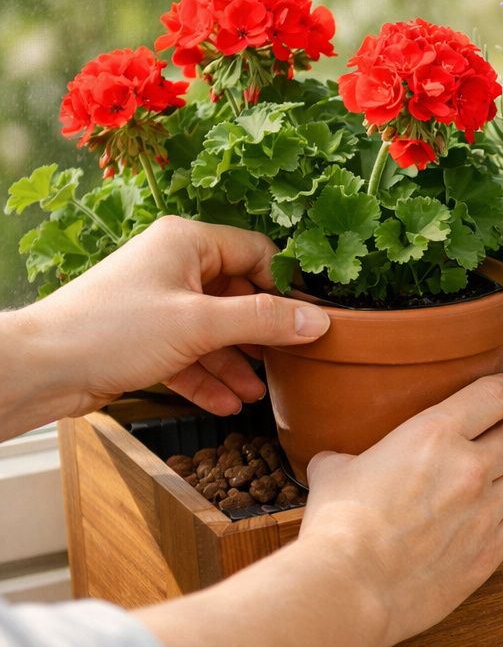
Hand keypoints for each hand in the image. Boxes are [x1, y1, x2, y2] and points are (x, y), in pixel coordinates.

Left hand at [4, 216, 328, 427]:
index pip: (256, 252)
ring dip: (237, 362)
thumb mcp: (199, 324)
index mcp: (187, 242)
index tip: (307, 319)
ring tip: (258, 393)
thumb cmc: (111, 330)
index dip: (284, 285)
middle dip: (262, 333)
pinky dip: (208, 377)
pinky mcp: (144, 337)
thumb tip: (317, 321)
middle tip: (291, 359)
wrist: (42, 367)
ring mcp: (158, 302)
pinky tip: (227, 403)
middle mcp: (173, 266)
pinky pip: (189, 354)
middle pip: (238, 294)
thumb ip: (263, 321)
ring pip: (214, 330)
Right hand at [296, 373, 502, 646]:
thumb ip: (347, 458)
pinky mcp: (489, 553)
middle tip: (483, 448)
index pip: (497, 394)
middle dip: (502, 439)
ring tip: (482, 489)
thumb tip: (335, 461)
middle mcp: (471, 468)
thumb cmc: (337, 528)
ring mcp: (486, 512)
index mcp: (436, 434)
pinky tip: (479, 526)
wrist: (349, 588)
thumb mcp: (334, 473)